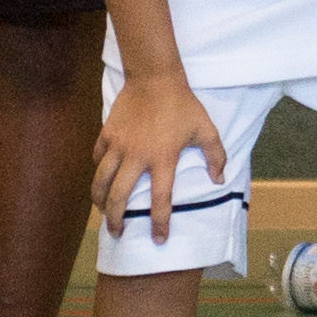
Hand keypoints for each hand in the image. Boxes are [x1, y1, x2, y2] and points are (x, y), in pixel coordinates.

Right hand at [93, 69, 230, 244]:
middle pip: (119, 197)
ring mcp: (118, 146)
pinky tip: (101, 178)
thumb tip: (219, 179)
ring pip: (101, 181)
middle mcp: (137, 157)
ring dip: (100, 201)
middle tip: (117, 232)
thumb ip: (216, 155)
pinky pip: (97, 159)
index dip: (160, 223)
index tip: (159, 239)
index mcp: (163, 159)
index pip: (160, 200)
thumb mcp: (206, 129)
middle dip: (116, 220)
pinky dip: (97, 171)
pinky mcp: (107, 134)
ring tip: (102, 212)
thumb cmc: (183, 104)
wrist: (155, 77)